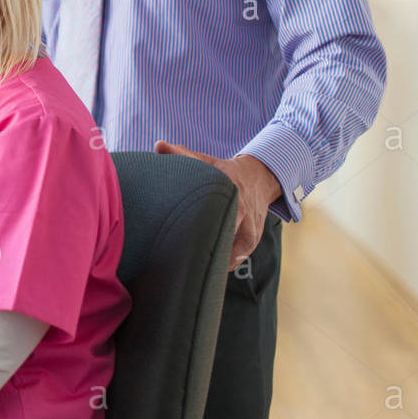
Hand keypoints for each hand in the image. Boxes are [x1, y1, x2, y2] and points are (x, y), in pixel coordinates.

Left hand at [154, 142, 281, 271]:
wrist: (259, 178)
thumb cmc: (223, 171)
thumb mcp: (206, 161)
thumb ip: (182, 155)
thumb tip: (159, 145)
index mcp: (228, 189)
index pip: (215, 204)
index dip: (200, 218)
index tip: (183, 229)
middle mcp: (242, 209)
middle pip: (227, 229)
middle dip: (209, 243)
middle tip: (186, 257)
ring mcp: (251, 225)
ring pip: (239, 247)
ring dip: (220, 259)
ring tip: (200, 272)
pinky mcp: (254, 237)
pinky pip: (241, 255)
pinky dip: (227, 263)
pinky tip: (211, 273)